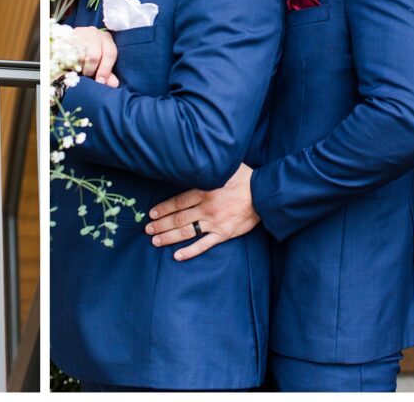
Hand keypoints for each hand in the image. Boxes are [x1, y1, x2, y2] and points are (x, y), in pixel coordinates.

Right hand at [71, 26, 119, 86]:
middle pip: (94, 56)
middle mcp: (94, 33)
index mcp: (107, 38)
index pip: (110, 54)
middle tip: (87, 75)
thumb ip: (107, 73)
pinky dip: (71, 63)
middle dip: (90, 70)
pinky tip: (71, 65)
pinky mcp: (67, 37)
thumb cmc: (91, 51)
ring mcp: (80, 33)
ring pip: (80, 56)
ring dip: (80, 67)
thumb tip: (114, 84)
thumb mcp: (101, 60)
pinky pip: (69, 54)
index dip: (105, 70)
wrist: (74, 38)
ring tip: (80, 69)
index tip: (100, 82)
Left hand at [144, 164, 259, 260]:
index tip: (152, 213)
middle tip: (148, 229)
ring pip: (187, 232)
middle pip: (179, 218)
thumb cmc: (244, 178)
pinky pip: (204, 245)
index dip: (163, 208)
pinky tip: (177, 255)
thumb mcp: (224, 168)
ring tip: (155, 241)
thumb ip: (208, 168)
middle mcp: (207, 208)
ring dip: (169, 237)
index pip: (178, 202)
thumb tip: (192, 159)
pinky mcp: (224, 234)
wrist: (265, 195)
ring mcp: (215, 222)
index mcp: (205, 191)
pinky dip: (190, 251)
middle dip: (161, 224)